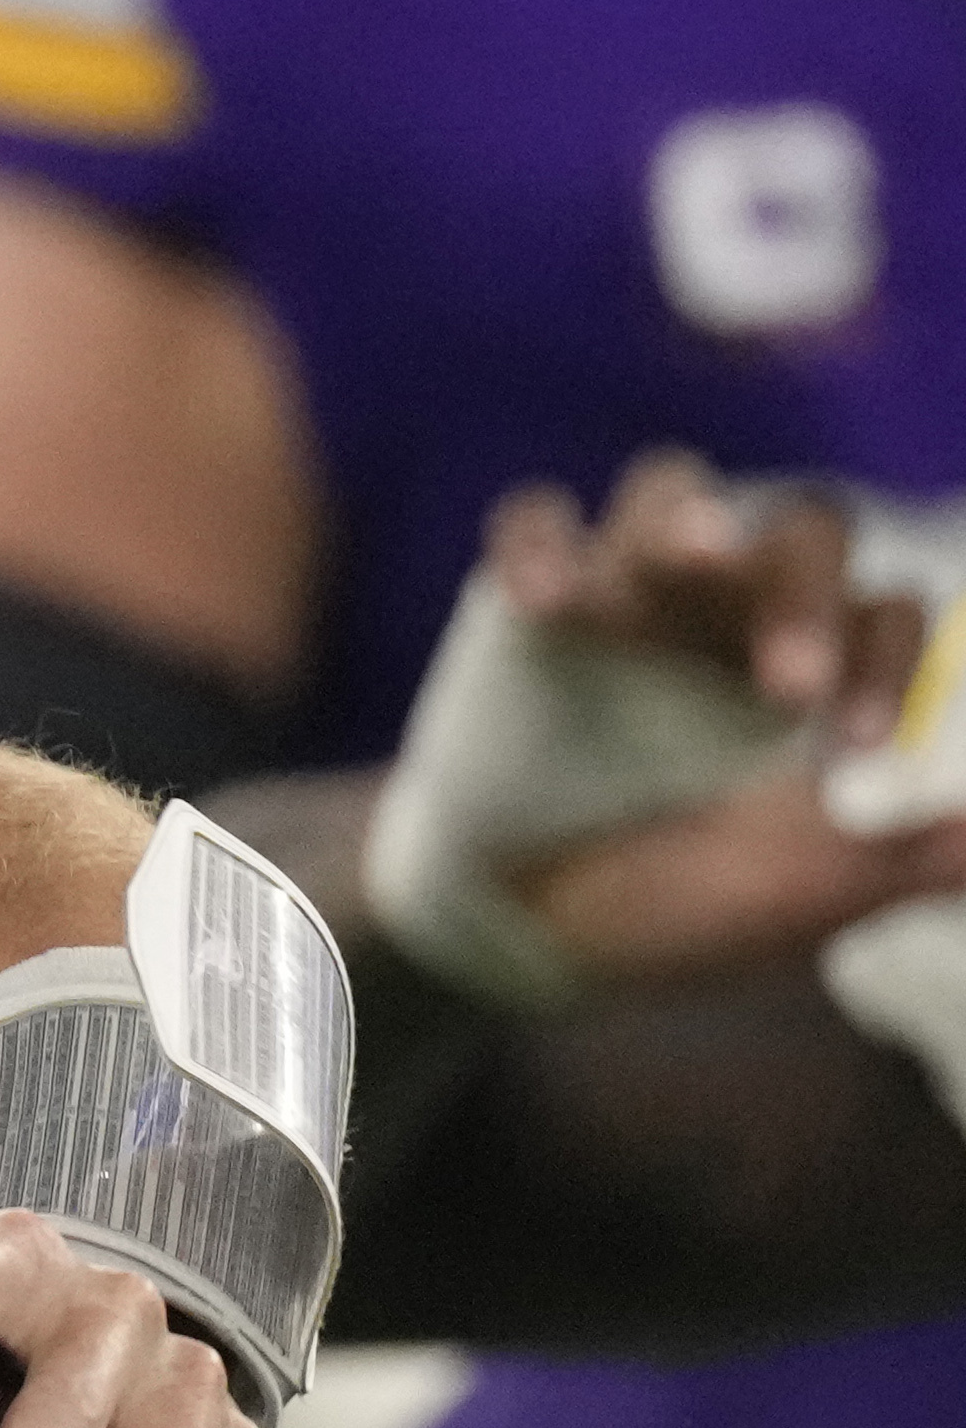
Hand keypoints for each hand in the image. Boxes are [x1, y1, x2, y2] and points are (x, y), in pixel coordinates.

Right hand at [389, 456, 965, 992]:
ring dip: (686, 520)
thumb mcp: (799, 901)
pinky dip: (539, 545)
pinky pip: (533, 524)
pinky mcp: (528, 604)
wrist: (534, 936)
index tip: (852, 744)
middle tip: (785, 682)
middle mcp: (733, 611)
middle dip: (801, 588)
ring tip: (693, 554)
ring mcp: (629, 596)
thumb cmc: (682, 910)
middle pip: (798, 533)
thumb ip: (899, 864)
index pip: (883, 615)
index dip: (884, 661)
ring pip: (670, 491)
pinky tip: (542, 602)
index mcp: (820, 667)